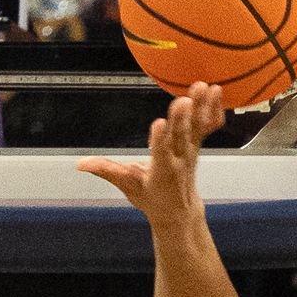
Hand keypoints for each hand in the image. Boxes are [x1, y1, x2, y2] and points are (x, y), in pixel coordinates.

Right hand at [77, 82, 225, 226]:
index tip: (157, 124)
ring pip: (197, 127)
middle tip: (183, 101)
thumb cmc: (150, 197)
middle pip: (181, 137)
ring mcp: (191, 150)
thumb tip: (79, 164)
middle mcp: (178, 159)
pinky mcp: (198, 143)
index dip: (158, 139)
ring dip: (201, 107)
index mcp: (160, 171)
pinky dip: (215, 109)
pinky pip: (209, 126)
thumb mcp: (127, 186)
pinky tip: (217, 91)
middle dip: (181, 119)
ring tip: (202, 87)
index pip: (159, 153)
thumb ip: (106, 171)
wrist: (178, 210)